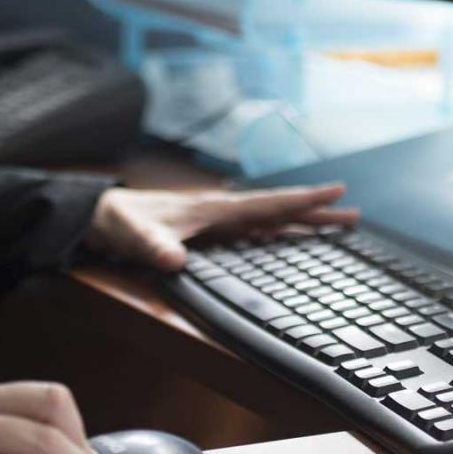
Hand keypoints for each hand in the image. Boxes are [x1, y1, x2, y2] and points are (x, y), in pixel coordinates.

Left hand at [83, 182, 358, 271]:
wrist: (98, 215)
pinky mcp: (206, 229)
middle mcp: (220, 210)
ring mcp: (214, 219)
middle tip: (353, 214)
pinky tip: (283, 235)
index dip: (302, 200)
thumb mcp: (134, 237)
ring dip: (299, 219)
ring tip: (333, 222)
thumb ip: (154, 248)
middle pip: (277, 210)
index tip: (338, 192)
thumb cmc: (118, 223)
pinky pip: (252, 228)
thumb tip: (173, 261)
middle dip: (314, 211)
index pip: (267, 204)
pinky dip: (275, 229)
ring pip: (267, 218)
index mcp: (213, 208)